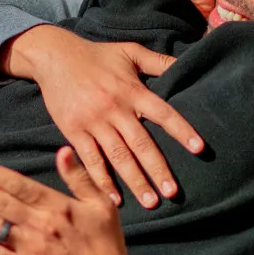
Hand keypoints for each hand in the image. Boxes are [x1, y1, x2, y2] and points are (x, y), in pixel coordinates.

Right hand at [1, 25, 204, 208]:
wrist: (54, 56)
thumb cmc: (97, 55)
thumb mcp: (130, 51)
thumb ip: (159, 61)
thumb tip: (189, 63)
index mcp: (132, 90)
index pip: (163, 113)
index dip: (182, 130)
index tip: (199, 149)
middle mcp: (114, 108)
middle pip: (141, 144)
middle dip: (158, 170)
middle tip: (173, 192)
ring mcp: (93, 121)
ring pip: (118, 157)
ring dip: (135, 181)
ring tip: (151, 202)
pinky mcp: (74, 131)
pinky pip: (91, 160)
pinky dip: (102, 181)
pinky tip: (114, 198)